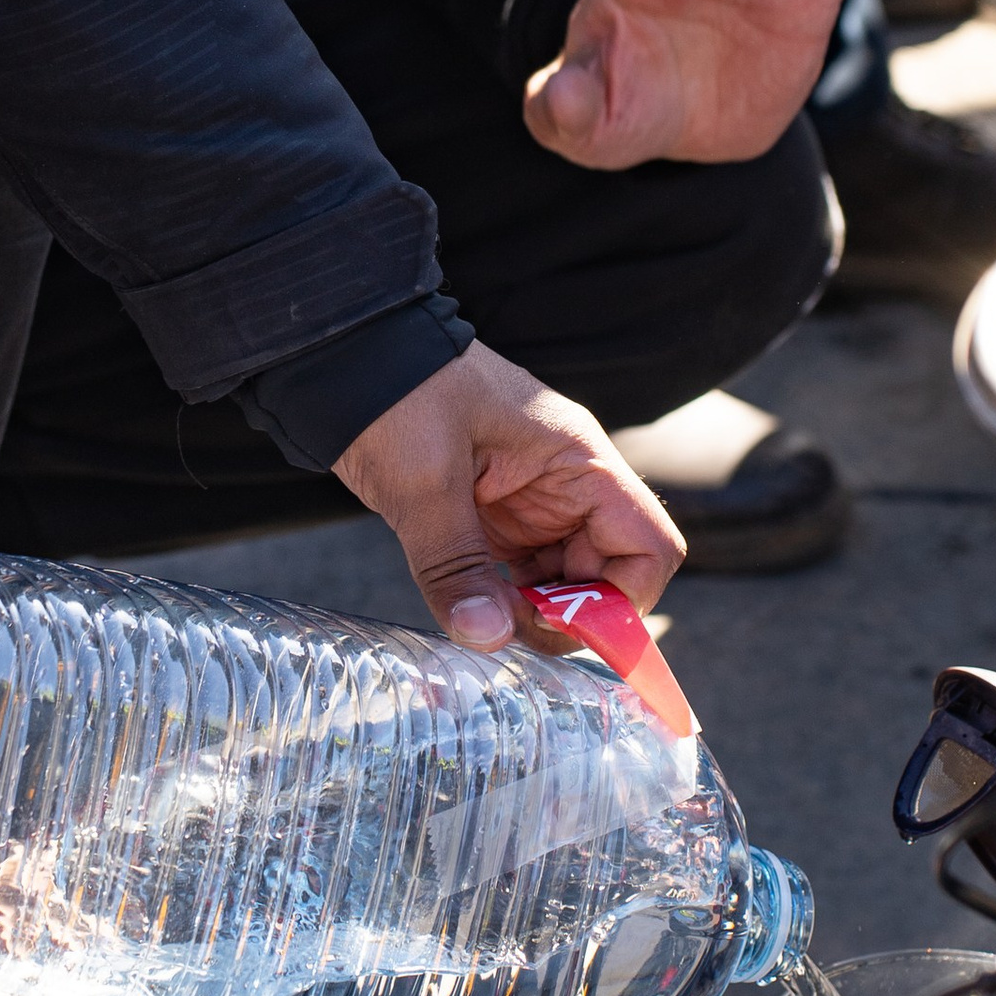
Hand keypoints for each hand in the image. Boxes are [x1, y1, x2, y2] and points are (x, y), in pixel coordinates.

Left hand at [334, 337, 680, 646]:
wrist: (345, 356)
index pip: (649, 547)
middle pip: (610, 574)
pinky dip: (504, 602)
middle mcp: (569, 483)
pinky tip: (472, 612)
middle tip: (508, 633)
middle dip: (571, 616)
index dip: (624, 602)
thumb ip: (456, 564)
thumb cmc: (400, 393)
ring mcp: (533, 500)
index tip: (568, 631)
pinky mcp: (495, 514)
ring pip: (565, 581)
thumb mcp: (425, 482)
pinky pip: (522, 573)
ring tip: (483, 623)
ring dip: (536, 614)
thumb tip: (488, 639)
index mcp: (579, 460)